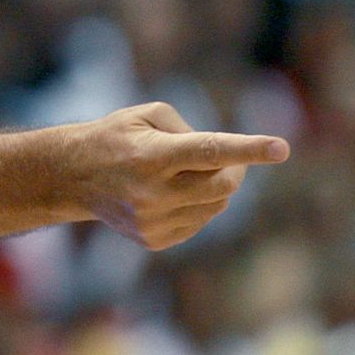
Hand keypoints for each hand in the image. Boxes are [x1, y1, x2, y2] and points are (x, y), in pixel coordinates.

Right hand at [72, 102, 288, 249]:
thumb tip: (222, 159)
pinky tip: (174, 194)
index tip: (281, 148)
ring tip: (188, 173)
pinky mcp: (153, 239)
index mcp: (151, 155)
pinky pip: (199, 222)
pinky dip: (199, 205)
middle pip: (223, 186)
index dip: (248, 149)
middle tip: (230, 159)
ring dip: (215, 187)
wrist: (72, 177)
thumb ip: (190, 130)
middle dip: (235, 169)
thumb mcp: (147, 115)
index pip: (208, 151)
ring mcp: (151, 220)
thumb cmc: (116, 136)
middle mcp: (151, 192)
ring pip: (215, 206)